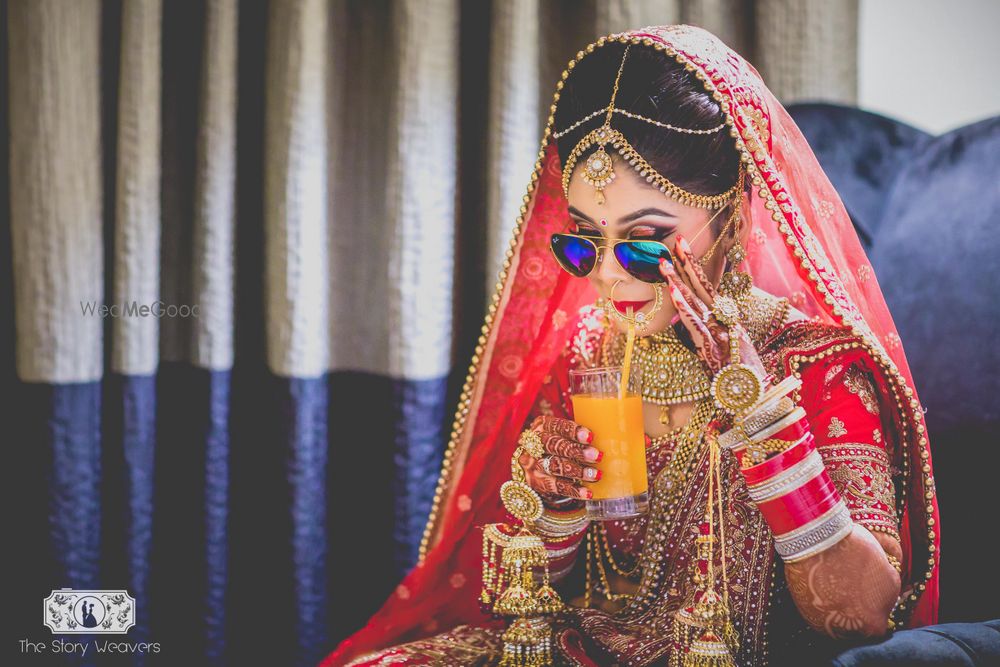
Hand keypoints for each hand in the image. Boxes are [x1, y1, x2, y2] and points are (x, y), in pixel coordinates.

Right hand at [518, 416, 602, 501]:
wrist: (529, 468)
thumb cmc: (554, 447)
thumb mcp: (558, 434)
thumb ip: (576, 434)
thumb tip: (609, 436)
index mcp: (541, 426)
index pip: (555, 426)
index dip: (572, 431)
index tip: (590, 437)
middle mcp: (533, 444)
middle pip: (555, 446)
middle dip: (577, 452)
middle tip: (597, 456)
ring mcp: (532, 464)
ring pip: (555, 466)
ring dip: (577, 471)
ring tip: (596, 475)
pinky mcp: (536, 482)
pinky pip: (555, 487)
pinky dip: (573, 490)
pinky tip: (587, 493)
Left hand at [658, 234, 767, 380]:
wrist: (756, 398)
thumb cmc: (740, 377)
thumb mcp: (722, 351)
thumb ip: (703, 334)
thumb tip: (682, 322)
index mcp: (728, 320)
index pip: (709, 289)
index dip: (695, 269)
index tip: (682, 250)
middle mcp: (726, 321)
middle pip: (704, 287)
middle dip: (689, 263)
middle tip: (676, 241)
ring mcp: (720, 332)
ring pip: (696, 301)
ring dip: (679, 280)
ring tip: (664, 263)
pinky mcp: (714, 346)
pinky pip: (696, 323)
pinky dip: (684, 307)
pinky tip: (673, 293)